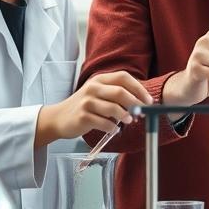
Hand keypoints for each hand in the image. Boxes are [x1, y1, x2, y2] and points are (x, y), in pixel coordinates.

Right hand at [35, 71, 151, 145]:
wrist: (59, 118)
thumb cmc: (85, 106)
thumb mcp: (99, 93)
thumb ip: (117, 94)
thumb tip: (143, 100)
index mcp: (100, 79)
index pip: (124, 77)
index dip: (139, 88)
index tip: (149, 100)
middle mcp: (93, 88)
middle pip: (120, 92)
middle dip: (136, 103)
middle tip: (142, 113)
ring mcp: (87, 102)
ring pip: (113, 108)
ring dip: (126, 116)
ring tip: (129, 121)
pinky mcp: (82, 117)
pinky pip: (104, 123)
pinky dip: (113, 128)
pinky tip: (114, 130)